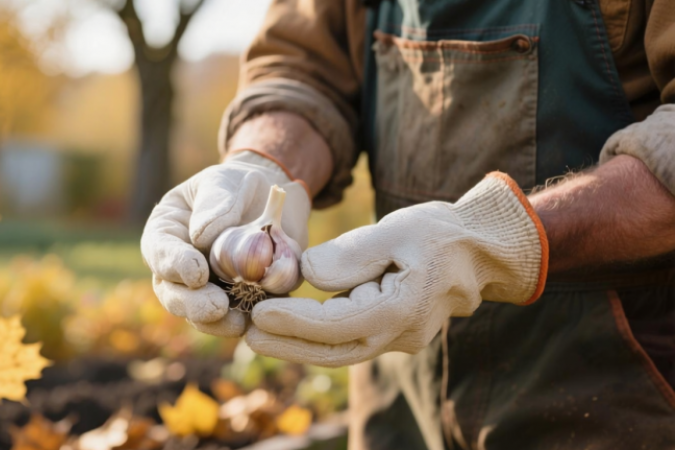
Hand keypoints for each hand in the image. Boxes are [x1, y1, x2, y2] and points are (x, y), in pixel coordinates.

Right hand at [141, 150, 310, 336]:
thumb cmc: (238, 186)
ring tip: (236, 323)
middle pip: (173, 293)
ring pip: (200, 315)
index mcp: (167, 234)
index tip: (197, 273)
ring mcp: (206, 290)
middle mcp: (178, 268)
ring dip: (216, 323)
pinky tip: (261, 323)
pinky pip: (237, 319)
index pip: (160, 252)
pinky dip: (248, 323)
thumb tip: (200, 237)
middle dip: (191, 304)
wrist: (271, 200)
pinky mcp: (237, 302)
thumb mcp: (225, 182)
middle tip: (215, 307)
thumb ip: (214, 203)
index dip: (174, 266)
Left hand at [245, 173, 547, 366]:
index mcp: (401, 310)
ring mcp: (398, 337)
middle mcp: (399, 334)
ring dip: (298, 344)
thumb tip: (307, 273)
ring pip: (340, 349)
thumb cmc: (441, 233)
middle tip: (246, 336)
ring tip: (258, 333)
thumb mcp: (397, 230)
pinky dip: (318, 336)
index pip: (336, 324)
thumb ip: (352, 254)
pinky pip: (350, 340)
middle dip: (287, 345)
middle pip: (333, 349)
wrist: (482, 250)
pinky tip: (290, 326)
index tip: (258, 315)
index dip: (294, 322)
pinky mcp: (393, 331)